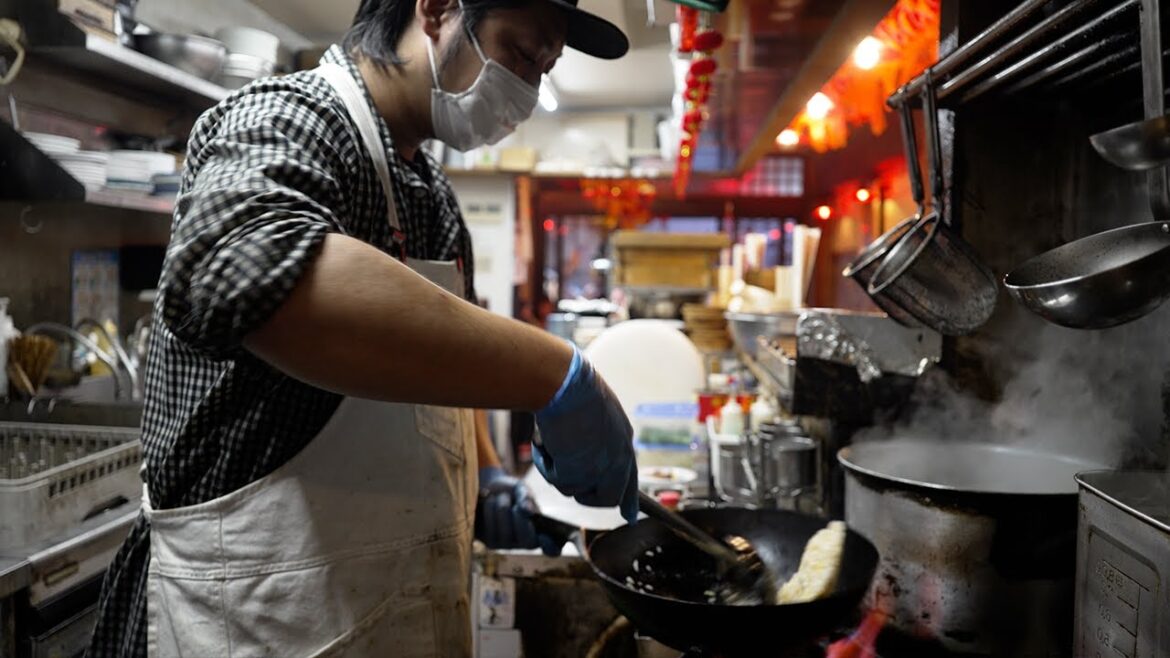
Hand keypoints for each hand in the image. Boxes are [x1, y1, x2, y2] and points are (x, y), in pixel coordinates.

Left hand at [476, 466, 563, 555]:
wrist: (488, 489)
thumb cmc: (510, 491)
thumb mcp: (521, 489)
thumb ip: (526, 497)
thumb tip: (528, 511)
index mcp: (540, 531)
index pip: (552, 549)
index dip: (551, 546)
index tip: (545, 537)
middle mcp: (525, 543)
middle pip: (526, 538)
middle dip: (519, 514)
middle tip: (515, 503)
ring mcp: (507, 545)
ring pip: (505, 527)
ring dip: (502, 504)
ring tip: (500, 499)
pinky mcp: (490, 543)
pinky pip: (489, 526)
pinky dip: (489, 508)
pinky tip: (489, 504)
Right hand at [533, 344, 638, 523]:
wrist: (563, 384)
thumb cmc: (571, 388)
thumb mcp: (591, 413)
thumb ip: (594, 437)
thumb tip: (576, 457)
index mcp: (623, 439)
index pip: (630, 476)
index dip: (629, 500)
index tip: (630, 516)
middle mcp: (619, 458)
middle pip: (608, 497)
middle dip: (585, 495)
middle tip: (565, 477)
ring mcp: (601, 469)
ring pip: (576, 491)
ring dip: (558, 470)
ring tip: (551, 441)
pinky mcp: (579, 475)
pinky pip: (557, 482)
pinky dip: (545, 464)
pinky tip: (544, 441)